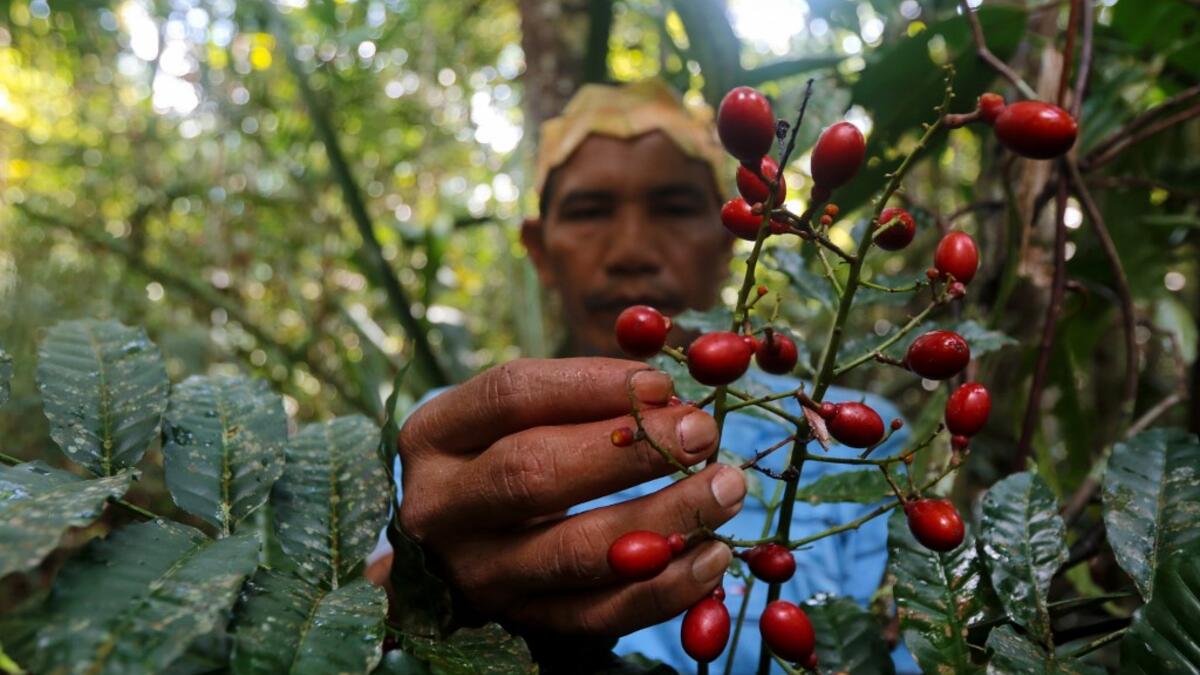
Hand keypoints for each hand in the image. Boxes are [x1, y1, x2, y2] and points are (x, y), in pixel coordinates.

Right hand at [393, 357, 744, 636]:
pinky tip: (712, 557)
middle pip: (535, 472)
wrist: (455, 557)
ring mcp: (477, 574)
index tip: (662, 381)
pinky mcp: (518, 624)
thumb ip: (577, 400)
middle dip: (630, 450)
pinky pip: (598, 614)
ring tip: (726, 488)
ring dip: (664, 519)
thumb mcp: (512, 420)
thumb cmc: (501, 460)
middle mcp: (441, 507)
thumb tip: (669, 391)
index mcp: (435, 435)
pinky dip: (663, 590)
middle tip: (703, 431)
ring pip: (575, 550)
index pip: (511, 395)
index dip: (592, 383)